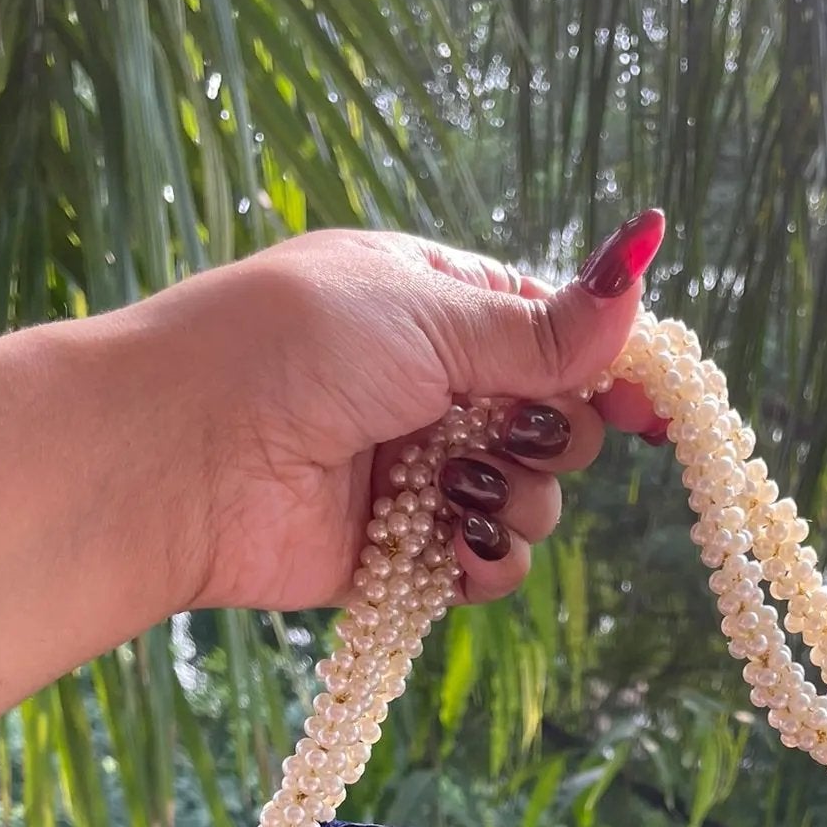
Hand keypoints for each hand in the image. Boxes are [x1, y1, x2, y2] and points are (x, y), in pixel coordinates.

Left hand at [142, 212, 668, 615]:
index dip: (606, 368)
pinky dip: (487, 565)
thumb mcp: (425, 316)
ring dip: (515, 503)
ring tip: (454, 494)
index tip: (648, 409)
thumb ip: (540, 326)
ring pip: (531, 501)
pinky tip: (459, 553)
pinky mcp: (400, 552)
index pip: (553, 332)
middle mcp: (432, 388)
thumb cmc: (285, 354)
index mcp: (434, 305)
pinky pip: (486, 567)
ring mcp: (418, 473)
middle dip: (545, 436)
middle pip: (554, 422)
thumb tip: (645, 259)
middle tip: (495, 434)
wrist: (177, 459)